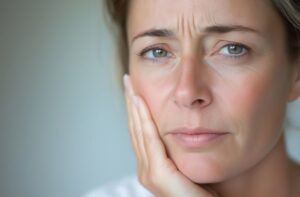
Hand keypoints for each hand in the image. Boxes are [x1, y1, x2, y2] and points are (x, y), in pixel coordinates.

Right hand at [123, 74, 217, 196]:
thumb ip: (179, 150)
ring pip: (139, 130)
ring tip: (131, 85)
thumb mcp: (188, 164)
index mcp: (153, 166)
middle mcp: (147, 169)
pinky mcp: (159, 175)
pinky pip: (150, 138)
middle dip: (131, 103)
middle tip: (128, 81)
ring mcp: (150, 173)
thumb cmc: (205, 192)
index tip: (134, 90)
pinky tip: (140, 101)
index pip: (141, 132)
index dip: (137, 110)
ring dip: (134, 106)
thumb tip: (181, 130)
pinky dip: (143, 118)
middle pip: (136, 128)